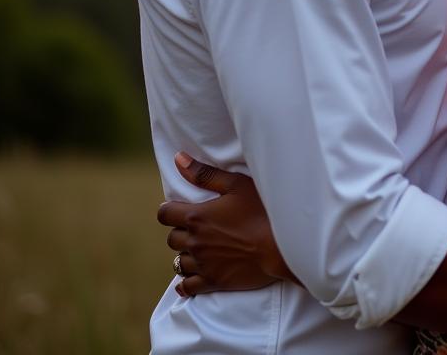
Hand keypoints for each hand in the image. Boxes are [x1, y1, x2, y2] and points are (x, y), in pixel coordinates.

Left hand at [157, 152, 295, 297]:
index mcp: (197, 216)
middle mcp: (194, 241)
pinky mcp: (212, 282)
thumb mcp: (236, 185)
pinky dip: (186, 283)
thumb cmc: (262, 210)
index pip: (165, 214)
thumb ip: (204, 174)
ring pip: (179, 262)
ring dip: (186, 254)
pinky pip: (187, 287)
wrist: (281, 246)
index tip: (180, 209)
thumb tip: (178, 159)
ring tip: (201, 249)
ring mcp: (202, 264)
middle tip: (198, 227)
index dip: (169, 210)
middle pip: (172, 238)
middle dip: (181, 231)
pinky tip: (193, 277)